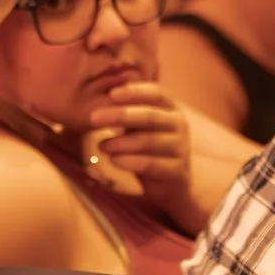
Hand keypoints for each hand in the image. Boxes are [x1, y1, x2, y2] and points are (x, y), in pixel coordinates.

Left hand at [89, 80, 194, 224]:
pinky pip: (151, 164)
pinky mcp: (177, 170)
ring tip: (101, 146)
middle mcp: (178, 124)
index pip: (156, 93)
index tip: (112, 94)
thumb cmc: (149, 147)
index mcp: (170, 108)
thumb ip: (126, 114)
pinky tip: (113, 160)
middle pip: (149, 116)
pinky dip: (129, 161)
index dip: (135, 92)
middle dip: (120, 115)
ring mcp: (180, 147)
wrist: (171, 181)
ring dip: (120, 142)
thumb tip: (99, 102)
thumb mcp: (138, 127)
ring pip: (148, 141)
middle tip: (93, 118)